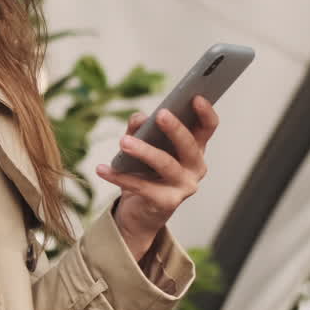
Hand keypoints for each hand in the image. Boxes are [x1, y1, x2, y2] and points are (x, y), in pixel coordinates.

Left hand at [95, 97, 218, 259]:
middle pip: (189, 145)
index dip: (206, 112)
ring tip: (124, 141)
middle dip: (175, 129)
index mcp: (194, 149)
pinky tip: (102, 168)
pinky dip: (119, 177)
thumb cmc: (145, 172)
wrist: (140, 212)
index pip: (207, 128)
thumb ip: (142, 128)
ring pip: (166, 164)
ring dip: (144, 151)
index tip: (195, 97)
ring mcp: (184, 187)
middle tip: (160, 114)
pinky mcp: (166, 203)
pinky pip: (142, 187)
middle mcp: (195, 168)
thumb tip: (139, 118)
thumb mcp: (143, 146)